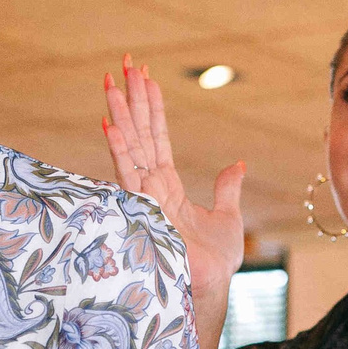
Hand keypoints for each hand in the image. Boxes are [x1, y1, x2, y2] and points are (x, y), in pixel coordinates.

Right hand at [103, 58, 246, 296]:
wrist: (209, 287)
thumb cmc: (213, 262)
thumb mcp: (227, 216)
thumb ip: (227, 188)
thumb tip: (237, 163)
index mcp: (168, 185)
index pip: (156, 137)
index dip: (152, 106)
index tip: (145, 75)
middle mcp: (151, 186)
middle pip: (139, 132)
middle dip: (132, 96)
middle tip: (123, 61)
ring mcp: (144, 195)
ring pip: (129, 144)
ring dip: (120, 112)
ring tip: (111, 79)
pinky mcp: (142, 208)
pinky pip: (128, 172)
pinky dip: (119, 147)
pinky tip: (110, 122)